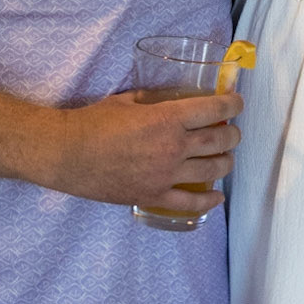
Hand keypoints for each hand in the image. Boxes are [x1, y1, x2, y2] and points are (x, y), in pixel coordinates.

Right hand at [40, 86, 242, 211]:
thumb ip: (152, 100)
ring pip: (212, 171)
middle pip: (219, 141)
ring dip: (226, 163)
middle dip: (232, 134)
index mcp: (167, 118)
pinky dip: (209, 201)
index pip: (213, 110)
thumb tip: (168, 99)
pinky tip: (216, 197)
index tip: (237, 103)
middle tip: (232, 131)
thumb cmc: (92, 122)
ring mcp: (166, 175)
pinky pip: (191, 204)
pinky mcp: (154, 196)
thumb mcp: (126, 101)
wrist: (67, 154)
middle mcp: (173, 147)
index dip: (232, 105)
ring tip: (226, 158)